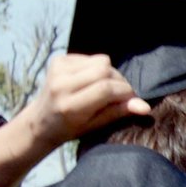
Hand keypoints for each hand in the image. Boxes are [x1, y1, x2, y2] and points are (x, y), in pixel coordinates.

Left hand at [30, 53, 150, 148]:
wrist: (40, 121)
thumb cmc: (70, 129)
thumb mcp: (95, 126)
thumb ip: (118, 113)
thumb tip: (145, 107)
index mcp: (70, 106)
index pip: (106, 89)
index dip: (125, 92)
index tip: (132, 100)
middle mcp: (62, 84)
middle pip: (105, 70)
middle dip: (120, 82)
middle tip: (121, 95)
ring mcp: (58, 69)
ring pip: (101, 61)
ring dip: (110, 74)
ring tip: (106, 89)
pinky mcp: (59, 59)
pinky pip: (91, 58)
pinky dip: (98, 68)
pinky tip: (91, 81)